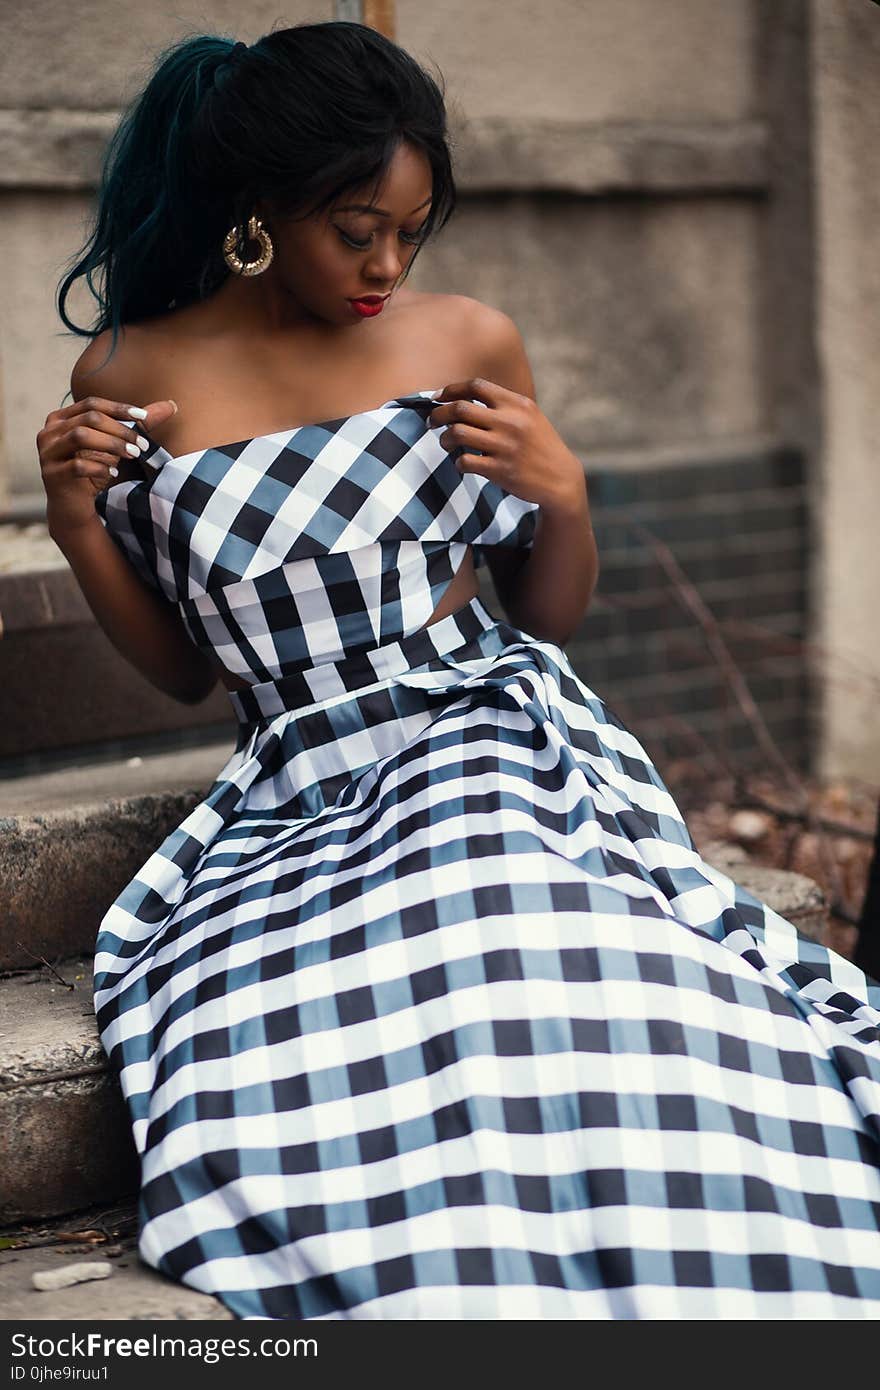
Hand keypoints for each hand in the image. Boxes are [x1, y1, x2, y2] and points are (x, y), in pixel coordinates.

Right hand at [38, 396, 177, 537]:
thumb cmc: (94, 470)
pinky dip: (99, 467)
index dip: (119, 408)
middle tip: (141, 444)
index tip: (144, 417)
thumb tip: (171, 406)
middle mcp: (49, 431)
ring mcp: (47, 453)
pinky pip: (76, 465)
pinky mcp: (51, 474)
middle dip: (120, 430)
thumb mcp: (115, 445)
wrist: (73, 506)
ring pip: (80, 436)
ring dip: (112, 444)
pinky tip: (114, 472)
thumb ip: (138, 425)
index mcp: (61, 418)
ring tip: (133, 455)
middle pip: (89, 418)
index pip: (92, 403)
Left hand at [428, 377, 586, 517]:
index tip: (438, 398)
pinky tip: (462, 463)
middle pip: (460, 408)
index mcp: (517, 404)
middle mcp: (511, 422)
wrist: (560, 478)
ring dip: (444, 438)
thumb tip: (463, 399)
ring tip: (446, 443)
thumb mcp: (529, 417)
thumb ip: (503, 406)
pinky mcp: (501, 470)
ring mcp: (505, 446)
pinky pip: (465, 461)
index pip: (477, 386)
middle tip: (432, 422)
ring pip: (457, 433)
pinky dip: (458, 462)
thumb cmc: (539, 446)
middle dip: (438, 414)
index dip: (452, 390)